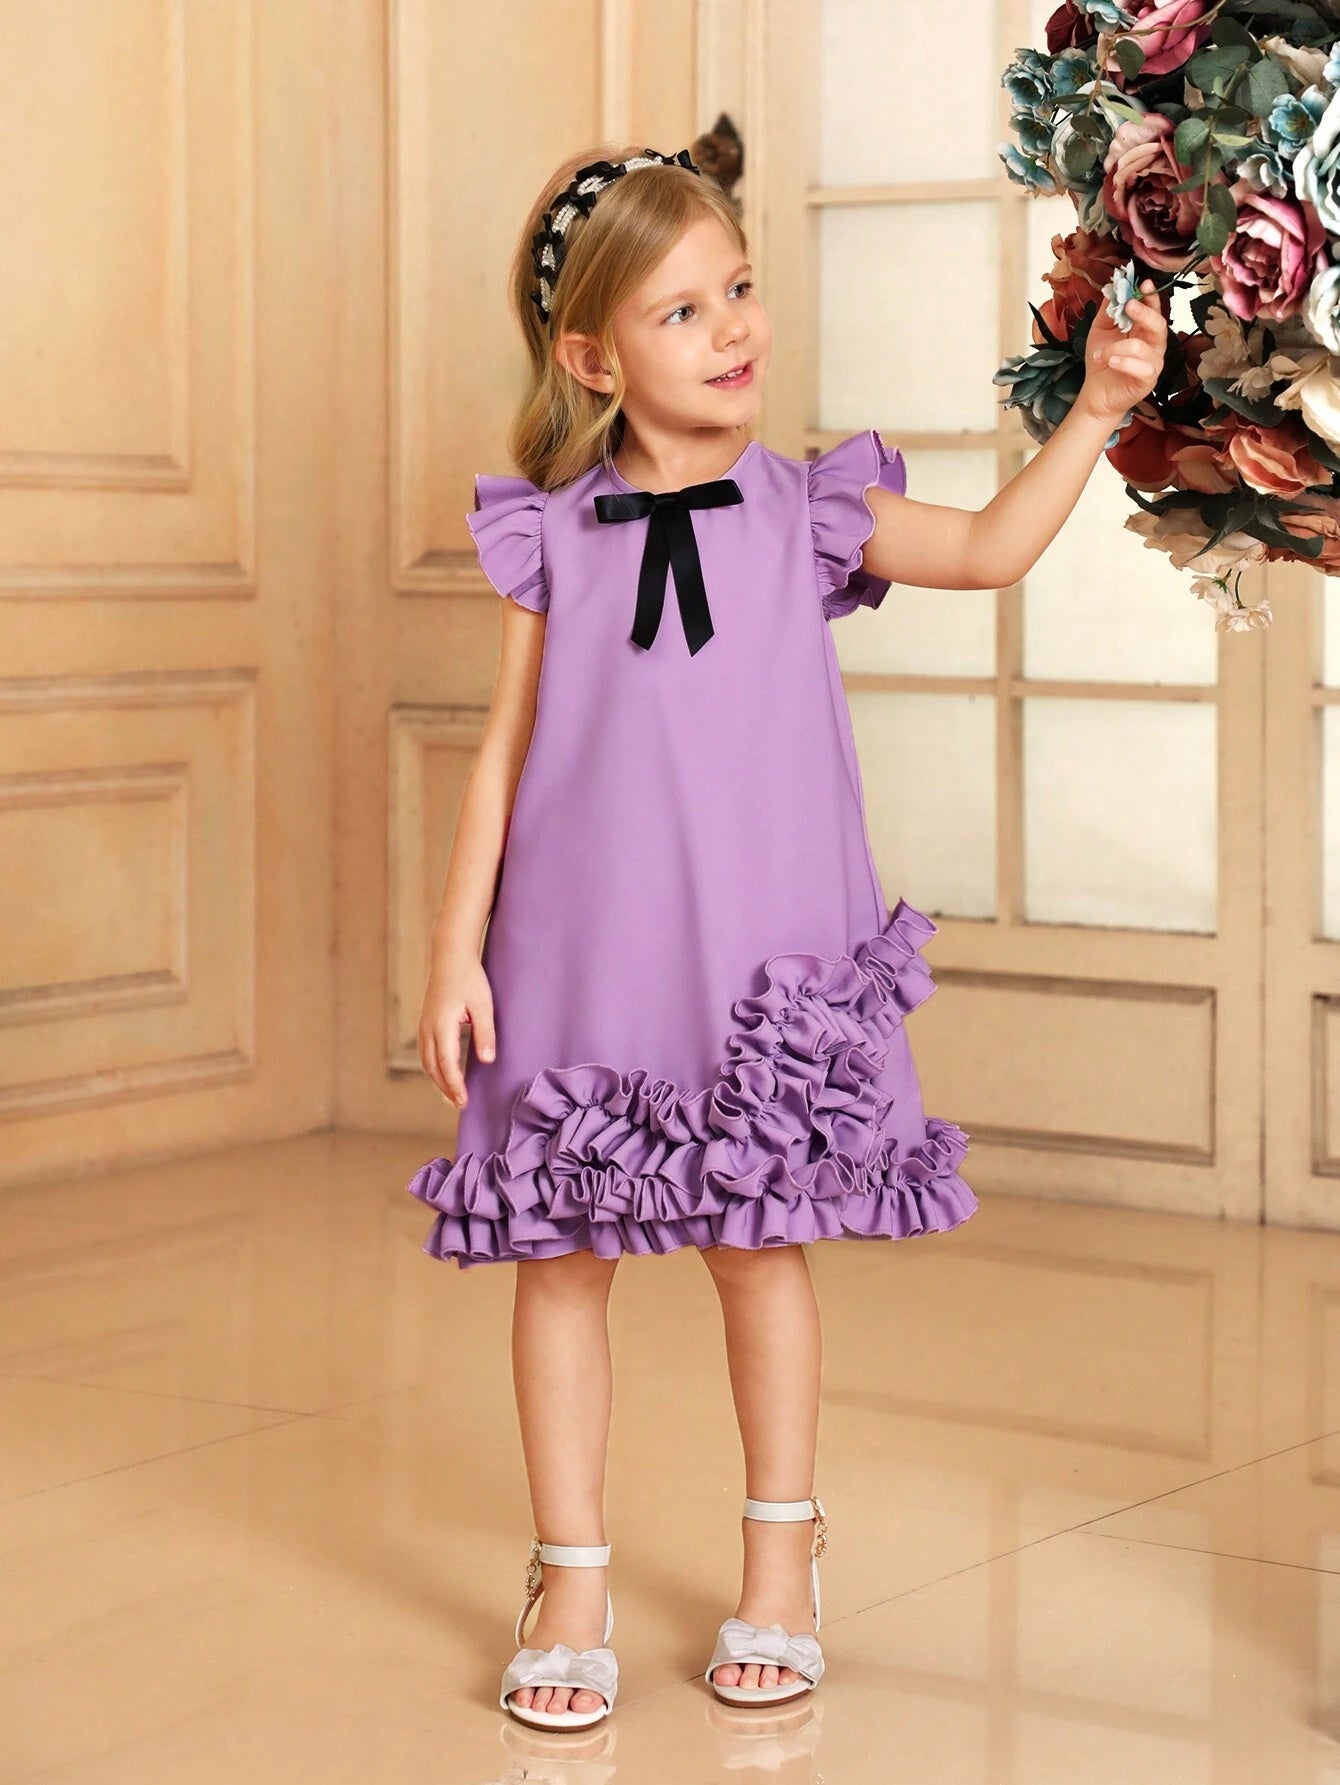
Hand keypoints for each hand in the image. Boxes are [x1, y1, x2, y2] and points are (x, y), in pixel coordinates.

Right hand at [418, 951, 495, 1108]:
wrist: (449, 955)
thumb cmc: (469, 978)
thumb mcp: (483, 1005)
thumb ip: (485, 1033)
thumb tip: (487, 1061)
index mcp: (442, 1026)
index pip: (447, 1065)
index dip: (455, 1086)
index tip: (464, 1102)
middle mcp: (428, 1029)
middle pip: (433, 1068)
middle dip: (446, 1089)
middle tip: (460, 1105)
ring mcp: (423, 1025)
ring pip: (426, 1062)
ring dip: (438, 1080)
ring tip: (453, 1095)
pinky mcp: (425, 1022)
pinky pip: (425, 1052)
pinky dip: (433, 1068)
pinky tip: (444, 1073)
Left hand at [1079, 276, 1166, 425]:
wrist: (1096, 393)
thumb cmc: (1102, 360)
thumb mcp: (1100, 330)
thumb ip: (1108, 310)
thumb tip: (1113, 287)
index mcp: (1143, 329)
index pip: (1153, 309)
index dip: (1150, 296)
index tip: (1144, 283)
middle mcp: (1153, 344)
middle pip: (1158, 324)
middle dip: (1144, 313)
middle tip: (1129, 305)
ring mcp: (1153, 362)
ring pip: (1143, 346)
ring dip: (1118, 347)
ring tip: (1100, 353)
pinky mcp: (1148, 380)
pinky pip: (1142, 368)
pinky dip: (1124, 362)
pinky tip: (1110, 361)